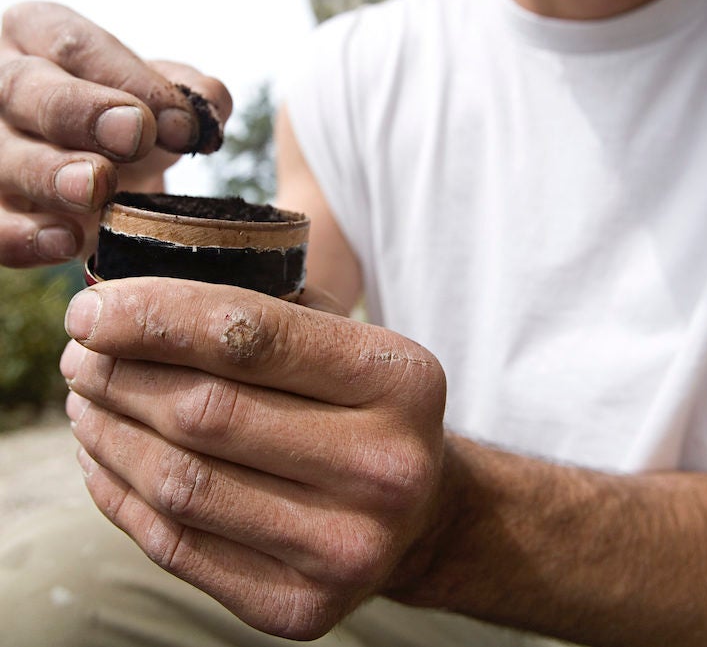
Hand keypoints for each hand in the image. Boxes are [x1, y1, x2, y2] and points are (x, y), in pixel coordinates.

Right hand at [0, 2, 231, 267]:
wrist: (103, 177)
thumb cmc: (128, 120)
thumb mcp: (161, 97)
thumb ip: (190, 93)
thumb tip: (209, 104)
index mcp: (37, 35)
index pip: (74, 45)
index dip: (128, 79)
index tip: (180, 120)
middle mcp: (1, 84)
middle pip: (24, 89)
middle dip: (81, 112)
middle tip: (134, 136)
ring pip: (4, 157)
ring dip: (51, 174)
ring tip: (96, 188)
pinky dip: (24, 237)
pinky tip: (65, 241)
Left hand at [60, 278, 447, 639]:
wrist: (421, 511)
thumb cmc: (366, 407)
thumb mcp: (345, 339)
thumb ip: (262, 313)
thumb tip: (133, 301)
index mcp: (400, 379)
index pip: (251, 337)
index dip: (155, 316)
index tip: (89, 310)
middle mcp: (386, 468)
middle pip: (207, 412)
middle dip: (121, 375)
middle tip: (82, 356)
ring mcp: (345, 547)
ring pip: (181, 482)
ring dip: (110, 433)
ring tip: (86, 401)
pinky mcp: (300, 608)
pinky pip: (177, 547)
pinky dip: (120, 494)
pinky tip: (103, 457)